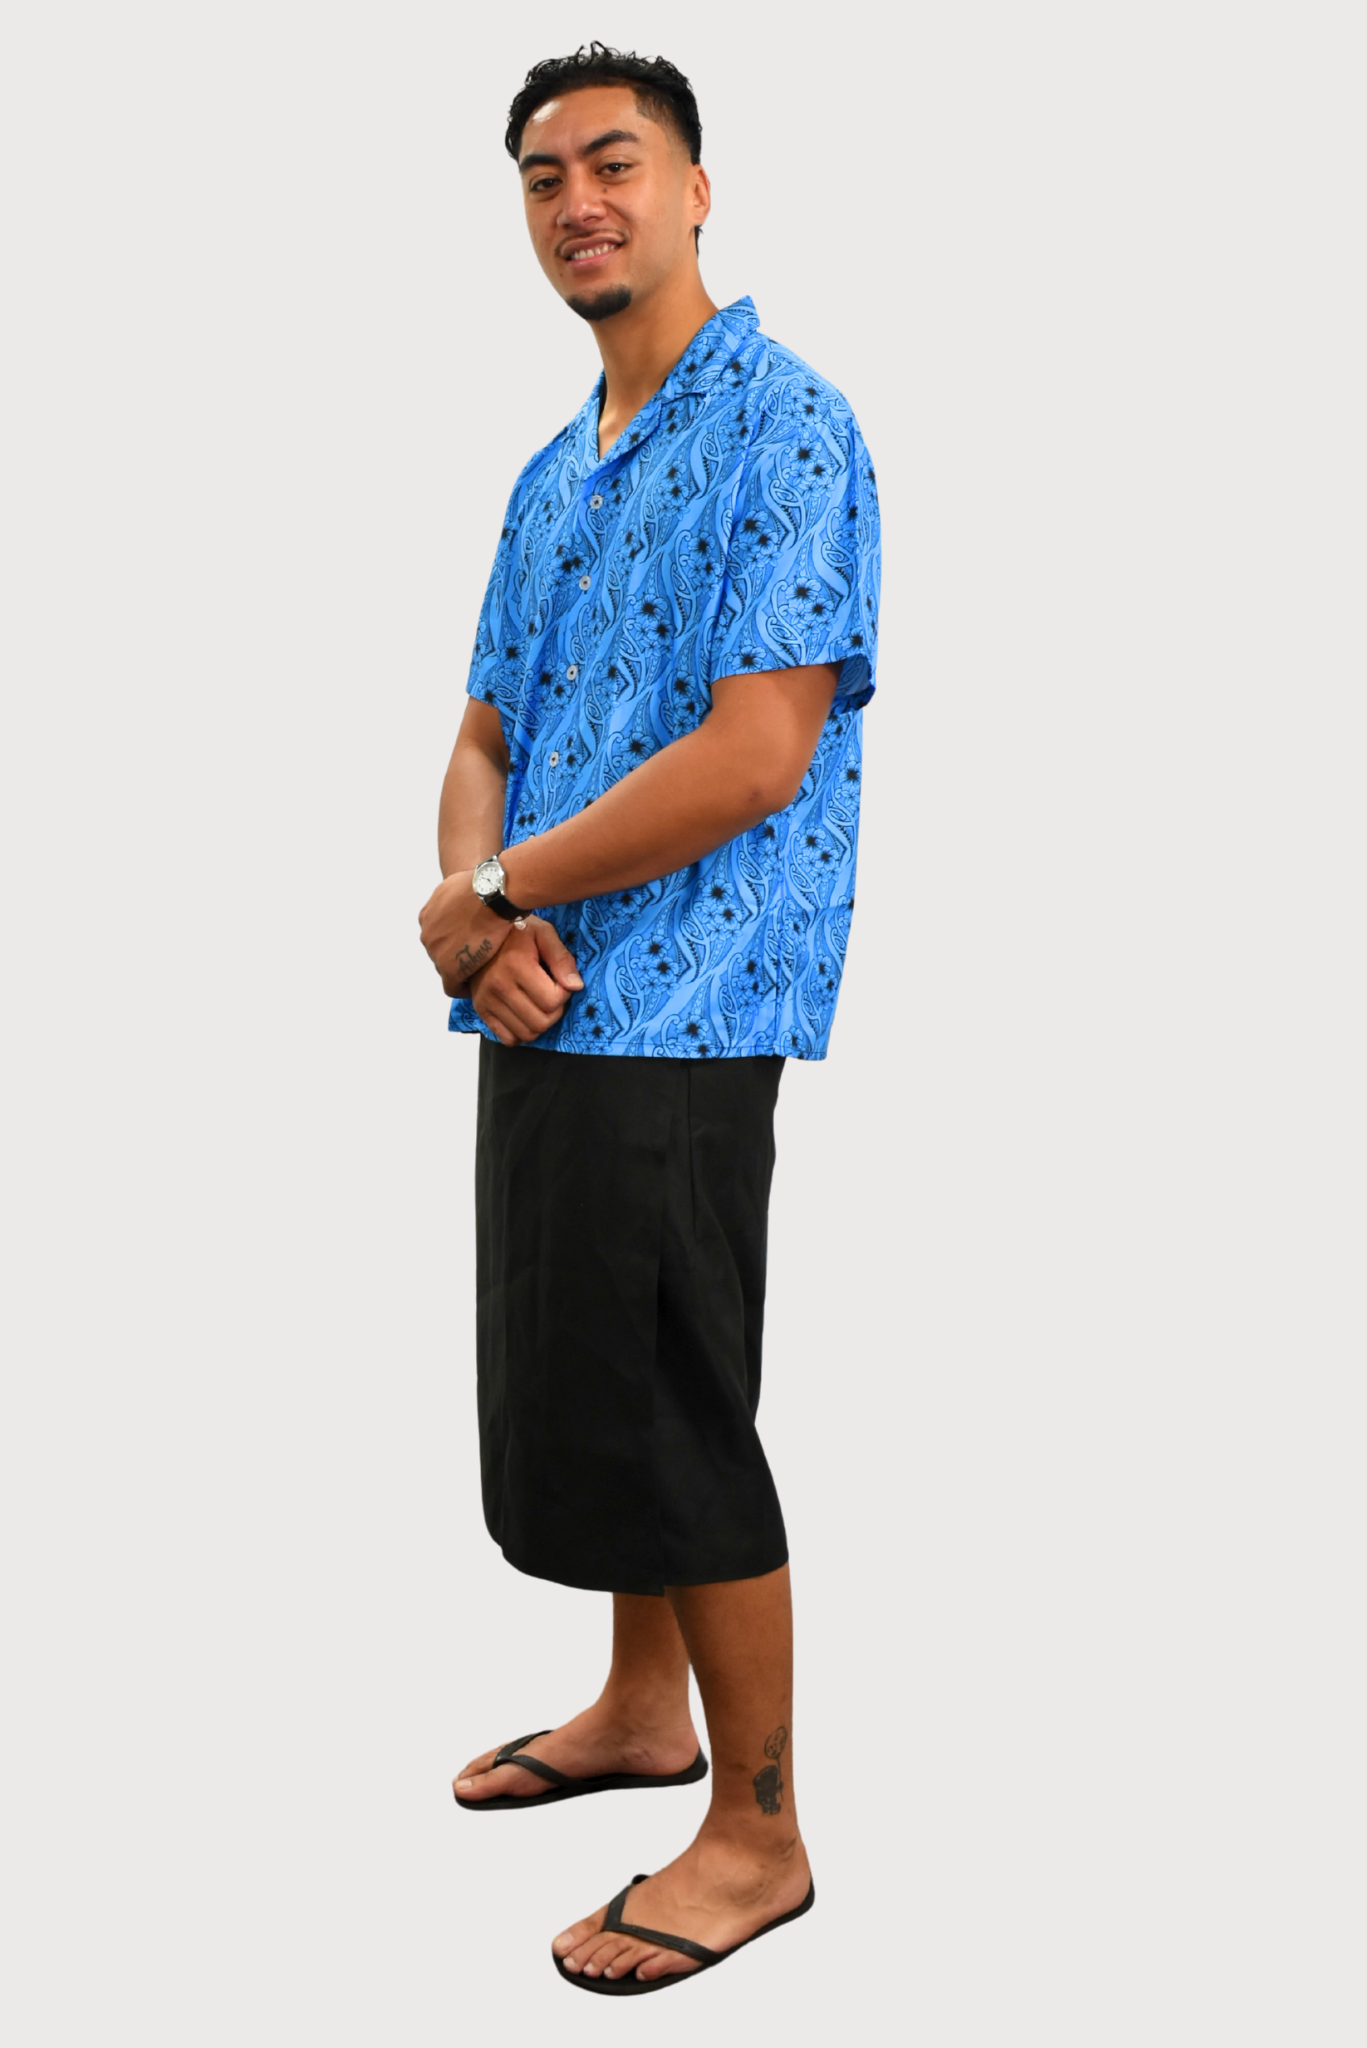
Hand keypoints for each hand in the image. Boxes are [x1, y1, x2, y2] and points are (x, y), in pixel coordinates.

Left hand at [418, 868, 511, 996]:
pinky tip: (479, 985)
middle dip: (458, 956)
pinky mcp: (449, 969)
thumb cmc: (483, 886)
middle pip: (441, 952)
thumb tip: (463, 900)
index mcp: (427, 915)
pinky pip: (452, 987)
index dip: (456, 941)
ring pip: (447, 969)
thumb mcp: (457, 885)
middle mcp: (427, 934)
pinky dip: (464, 988)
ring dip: (463, 970)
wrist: (492, 894)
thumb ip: (453, 899)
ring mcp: (436, 953)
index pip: (438, 935)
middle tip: (480, 958)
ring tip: (483, 971)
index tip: (472, 943)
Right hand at [468, 917, 582, 1045]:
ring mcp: (487, 1000)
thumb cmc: (517, 933)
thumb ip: (561, 958)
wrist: (479, 936)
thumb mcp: (543, 933)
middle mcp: (499, 986)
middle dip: (555, 1011)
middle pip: (541, 1022)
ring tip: (539, 1004)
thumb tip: (576, 986)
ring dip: (540, 1023)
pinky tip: (525, 1015)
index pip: (551, 1001)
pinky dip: (521, 1033)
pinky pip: (508, 1038)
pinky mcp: (480, 1010)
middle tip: (552, 994)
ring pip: (526, 1034)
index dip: (564, 994)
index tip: (559, 981)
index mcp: (516, 964)